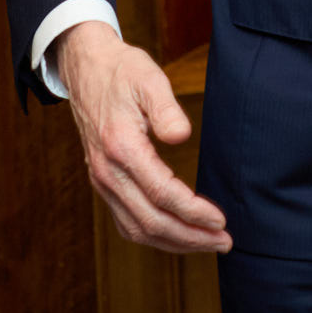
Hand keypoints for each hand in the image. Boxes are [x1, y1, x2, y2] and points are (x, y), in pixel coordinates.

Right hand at [56, 20, 232, 253]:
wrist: (87, 69)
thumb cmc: (122, 72)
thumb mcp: (149, 78)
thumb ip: (166, 109)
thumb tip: (182, 136)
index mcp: (121, 148)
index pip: (162, 194)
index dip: (194, 212)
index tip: (221, 220)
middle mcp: (107, 172)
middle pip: (150, 222)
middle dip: (190, 237)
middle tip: (225, 241)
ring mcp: (102, 181)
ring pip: (137, 229)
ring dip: (174, 243)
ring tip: (208, 243)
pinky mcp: (103, 183)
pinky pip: (126, 222)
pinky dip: (154, 236)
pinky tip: (178, 236)